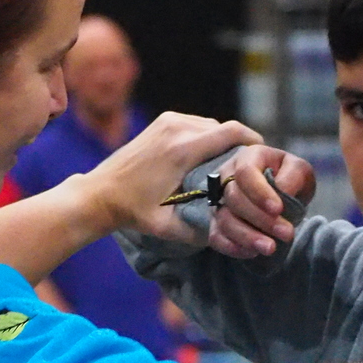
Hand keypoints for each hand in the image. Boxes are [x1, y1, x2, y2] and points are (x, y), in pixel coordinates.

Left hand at [85, 113, 262, 240]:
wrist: (98, 194)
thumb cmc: (134, 213)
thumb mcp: (170, 227)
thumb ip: (204, 231)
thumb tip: (241, 242)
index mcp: (182, 149)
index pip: (232, 132)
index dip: (254, 142)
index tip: (264, 158)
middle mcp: (177, 127)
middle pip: (223, 128)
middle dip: (238, 146)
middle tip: (246, 169)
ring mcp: (167, 120)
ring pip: (210, 124)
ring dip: (221, 141)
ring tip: (228, 165)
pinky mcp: (161, 121)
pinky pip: (195, 124)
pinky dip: (205, 137)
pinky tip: (206, 158)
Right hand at [204, 145, 317, 257]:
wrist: (279, 192)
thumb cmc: (288, 177)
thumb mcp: (299, 170)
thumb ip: (293, 176)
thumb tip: (282, 192)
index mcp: (249, 157)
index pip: (245, 172)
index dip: (259, 192)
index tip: (278, 209)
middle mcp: (227, 176)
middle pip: (234, 198)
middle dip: (260, 219)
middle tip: (286, 233)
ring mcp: (219, 200)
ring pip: (224, 219)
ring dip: (247, 237)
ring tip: (270, 248)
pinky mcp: (217, 222)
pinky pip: (216, 236)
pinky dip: (233, 247)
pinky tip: (253, 252)